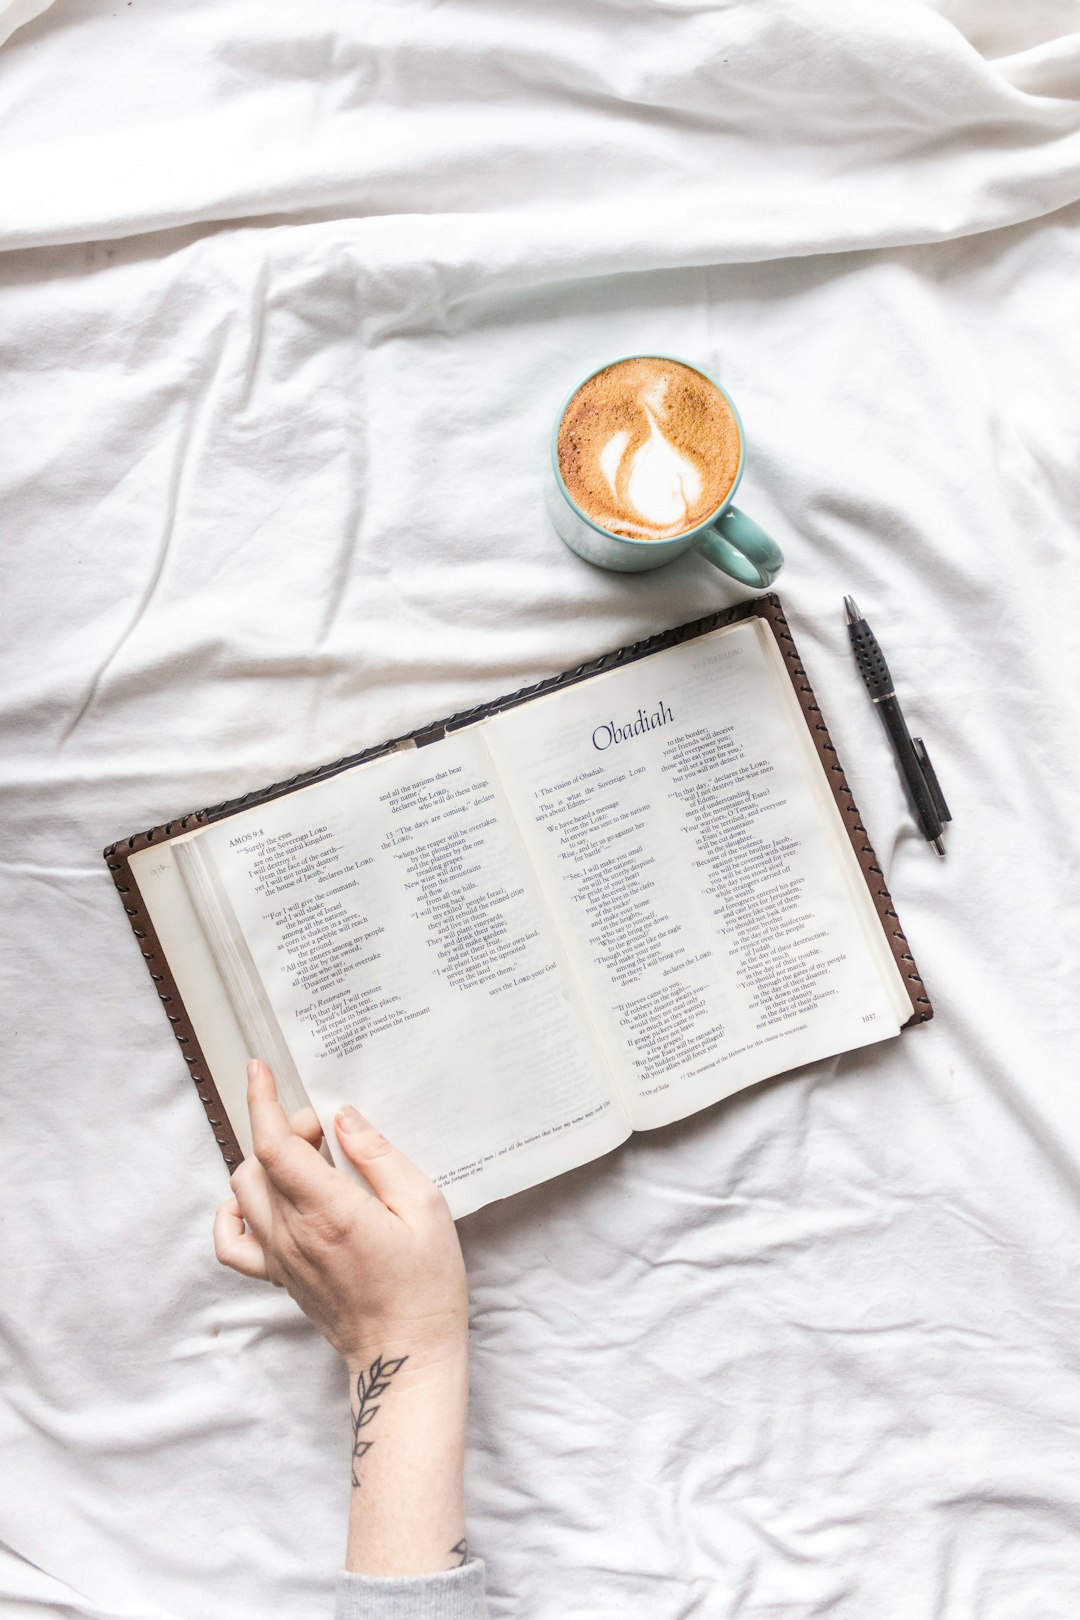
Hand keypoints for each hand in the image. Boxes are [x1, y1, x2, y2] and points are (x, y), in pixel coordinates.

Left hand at [213, 1060, 467, 1371]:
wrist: (407, 1353)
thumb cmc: (426, 1283)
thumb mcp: (423, 1206)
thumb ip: (379, 1156)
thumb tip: (344, 1118)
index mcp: (329, 1211)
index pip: (274, 1145)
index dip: (262, 1101)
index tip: (260, 1069)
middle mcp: (293, 1233)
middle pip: (259, 1160)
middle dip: (286, 1129)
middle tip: (330, 1134)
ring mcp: (280, 1258)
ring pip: (243, 1190)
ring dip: (268, 1162)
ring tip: (312, 1163)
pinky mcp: (278, 1278)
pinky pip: (231, 1242)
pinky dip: (233, 1213)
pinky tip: (260, 1202)